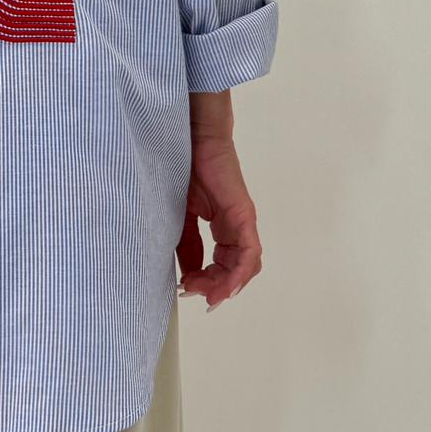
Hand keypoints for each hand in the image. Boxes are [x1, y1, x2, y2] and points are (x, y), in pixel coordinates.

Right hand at [176, 92, 261, 310]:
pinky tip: (226, 285)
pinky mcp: (243, 214)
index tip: (187, 289)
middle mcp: (237, 227)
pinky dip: (239, 272)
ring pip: (246, 265)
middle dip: (216, 287)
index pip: (223, 264)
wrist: (192, 138)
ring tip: (207, 293)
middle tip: (193, 293)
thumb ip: (186, 244)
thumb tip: (187, 274)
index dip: (209, 281)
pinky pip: (249, 251)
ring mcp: (243, 221)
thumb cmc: (184, 168)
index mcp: (223, 226)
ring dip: (228, 284)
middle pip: (236, 269)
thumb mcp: (181, 215)